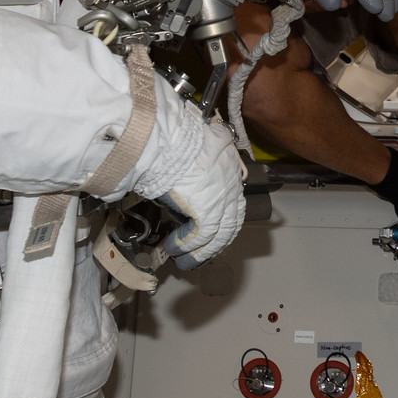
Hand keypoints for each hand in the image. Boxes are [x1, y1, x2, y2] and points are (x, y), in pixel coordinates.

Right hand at [157, 115, 247, 268]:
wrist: (163, 136)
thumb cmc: (170, 137)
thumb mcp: (190, 150)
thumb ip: (195, 168)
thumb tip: (183, 185)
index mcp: (229, 166)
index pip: (234, 203)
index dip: (224, 223)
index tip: (215, 235)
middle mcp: (230, 182)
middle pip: (230, 223)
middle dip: (216, 243)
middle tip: (201, 255)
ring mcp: (222, 197)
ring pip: (217, 235)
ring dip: (199, 252)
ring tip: (184, 261)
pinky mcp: (208, 210)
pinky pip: (200, 236)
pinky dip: (186, 246)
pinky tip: (173, 249)